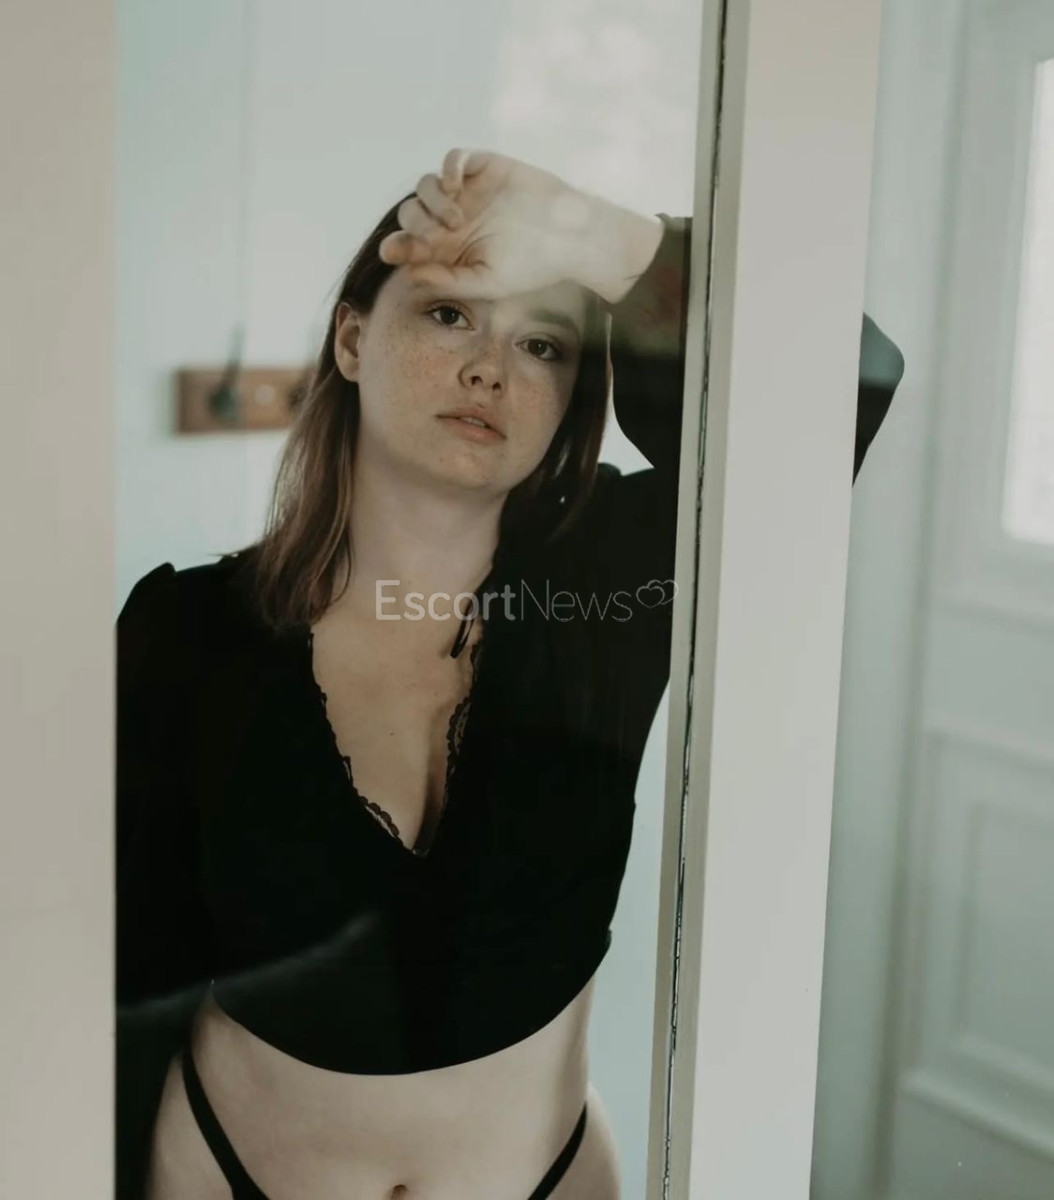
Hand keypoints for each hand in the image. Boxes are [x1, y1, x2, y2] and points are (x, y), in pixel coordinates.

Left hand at [378, 149, 593, 299]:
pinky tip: (455, 188)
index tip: (394, 252)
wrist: (569, 238)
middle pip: (411, 213)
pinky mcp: (484, 167)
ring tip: (457, 220)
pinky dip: (447, 169)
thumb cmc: (531, 266)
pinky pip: (453, 159)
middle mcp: (452, 218)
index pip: (409, 242)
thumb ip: (448, 280)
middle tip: (434, 238)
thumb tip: (409, 273)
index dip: (396, 245)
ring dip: (432, 202)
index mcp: (448, 248)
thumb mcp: (486, 282)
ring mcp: (467, 191)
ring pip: (426, 186)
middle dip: (415, 225)